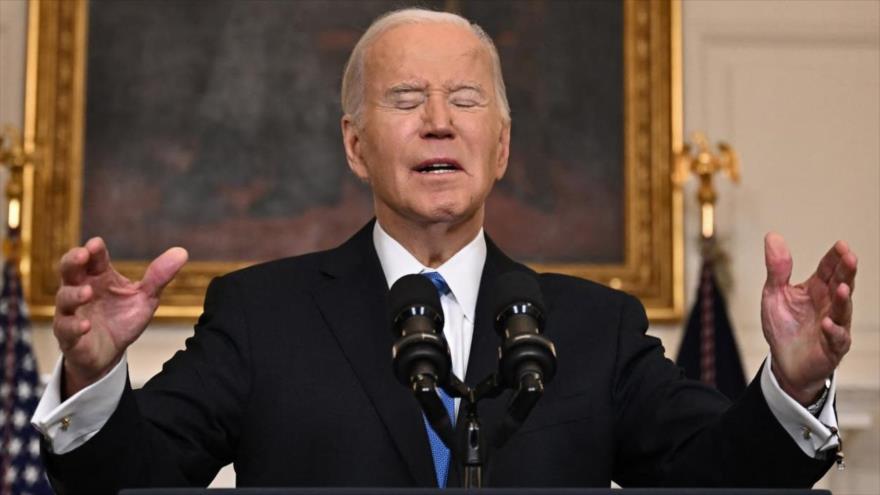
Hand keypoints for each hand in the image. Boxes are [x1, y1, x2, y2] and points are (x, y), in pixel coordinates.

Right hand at [53, 237, 187, 396]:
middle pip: (69, 271)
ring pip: (64, 299)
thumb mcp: (145, 297)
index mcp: (99, 277)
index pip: (93, 258)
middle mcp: (81, 290)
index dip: (93, 250)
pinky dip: (74, 326)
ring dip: (74, 294)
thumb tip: (182, 251)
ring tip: (87, 293)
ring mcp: (72, 313)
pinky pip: (66, 329)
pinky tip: (85, 326)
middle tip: (81, 255)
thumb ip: (159, 276)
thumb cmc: (123, 318)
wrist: (110, 354)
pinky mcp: (69, 336)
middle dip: (72, 261)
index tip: (97, 244)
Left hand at [761, 232, 856, 404]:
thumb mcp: (774, 294)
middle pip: (841, 284)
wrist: (785, 362)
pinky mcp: (832, 347)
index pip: (829, 269)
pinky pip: (836, 338)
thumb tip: (773, 236)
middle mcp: (829, 304)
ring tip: (842, 288)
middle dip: (847, 272)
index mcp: (816, 288)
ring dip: (843, 299)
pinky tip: (828, 323)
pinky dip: (833, 330)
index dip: (835, 258)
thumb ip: (777, 268)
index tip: (841, 245)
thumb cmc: (784, 326)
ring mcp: (834, 325)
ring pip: (843, 310)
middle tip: (850, 258)